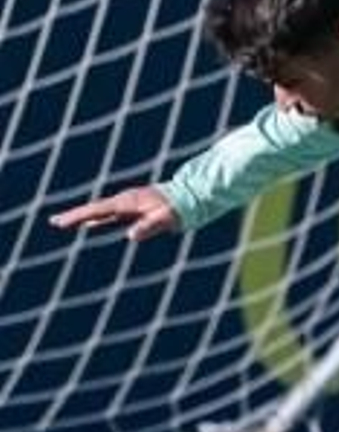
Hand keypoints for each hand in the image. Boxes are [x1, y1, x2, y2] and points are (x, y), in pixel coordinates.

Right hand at [50, 186, 179, 241]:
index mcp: (129, 202)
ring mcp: (129, 205)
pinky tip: (90, 225)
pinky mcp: (134, 209)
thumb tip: (131, 236)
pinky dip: (97, 220)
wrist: (191, 196)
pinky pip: (111, 216)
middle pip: (95, 210)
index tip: (62, 222)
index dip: (79, 216)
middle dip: (75, 216)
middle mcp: (126, 201)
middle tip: (54, 222)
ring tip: (65, 224)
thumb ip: (150, 226)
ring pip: (101, 213)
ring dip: (84, 218)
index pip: (98, 210)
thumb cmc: (179, 207)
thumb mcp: (167, 217)